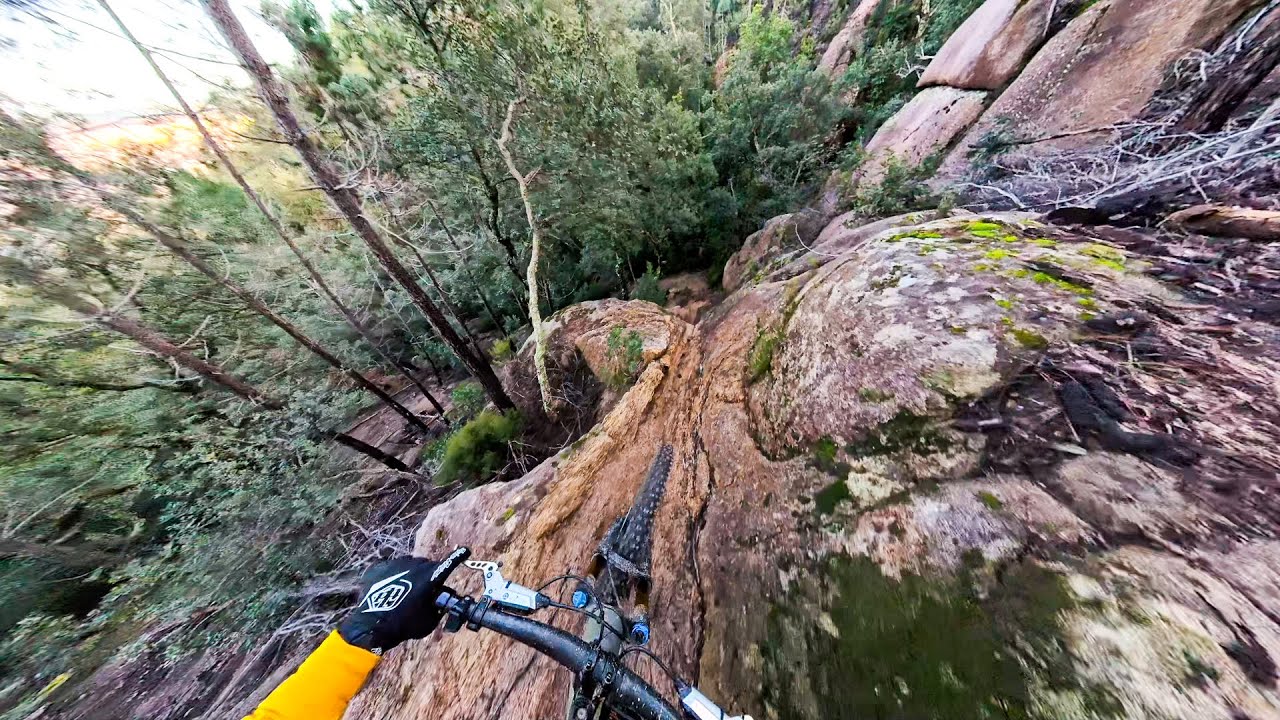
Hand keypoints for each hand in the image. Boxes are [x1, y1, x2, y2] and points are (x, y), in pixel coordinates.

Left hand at [338, 547, 468, 653]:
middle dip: (429, 575)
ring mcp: (396, 564)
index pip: (449, 564)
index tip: (465, 551)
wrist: (371, 626)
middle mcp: (414, 566)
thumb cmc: (404, 626)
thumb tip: (440, 602)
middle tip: (425, 591)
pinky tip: (390, 589)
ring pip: (409, 564)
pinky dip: (393, 575)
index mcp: (430, 578)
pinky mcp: (380, 566)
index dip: (458, 557)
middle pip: (428, 565)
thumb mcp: (429, 621)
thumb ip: (438, 608)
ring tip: (404, 591)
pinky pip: (391, 566)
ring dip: (411, 573)